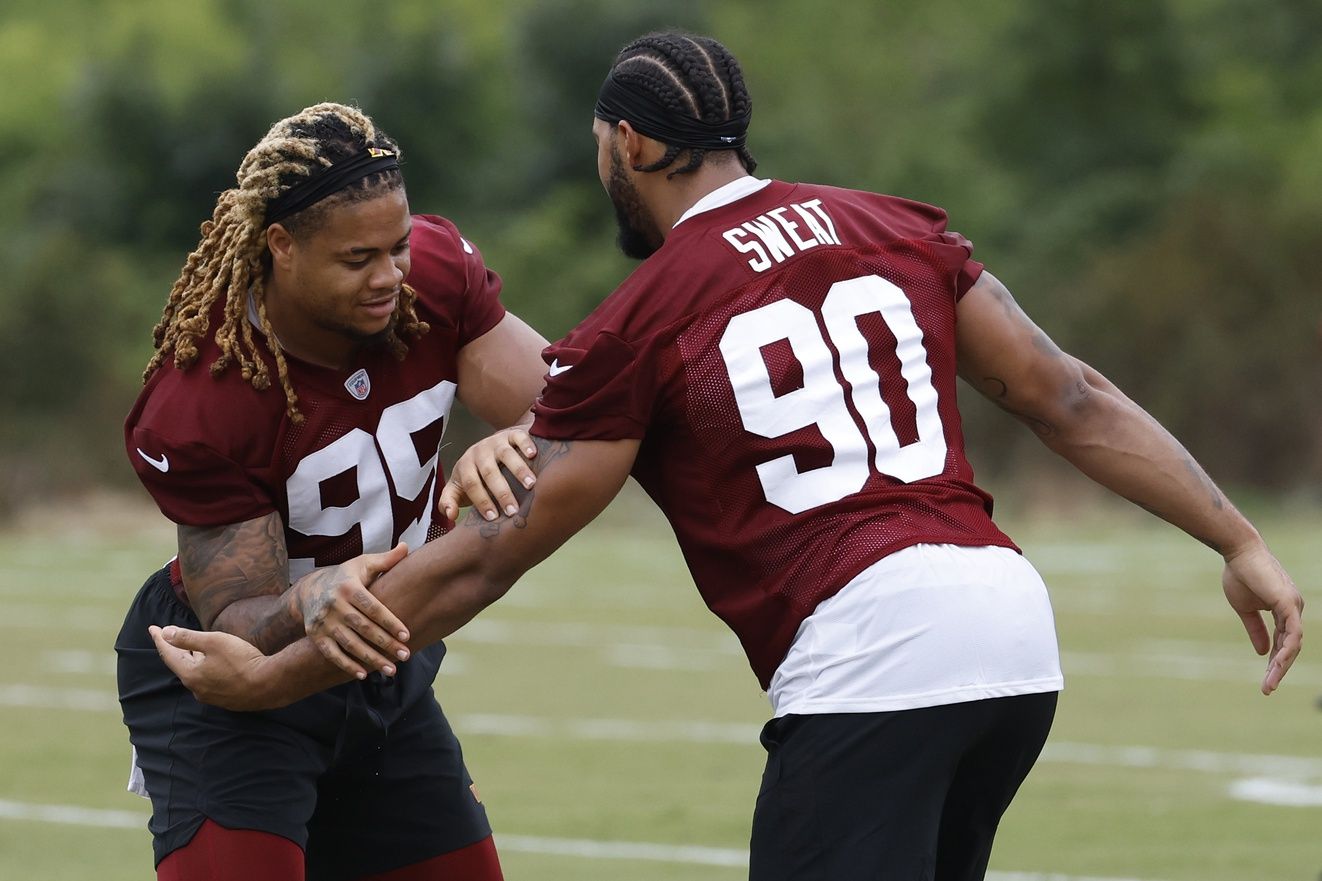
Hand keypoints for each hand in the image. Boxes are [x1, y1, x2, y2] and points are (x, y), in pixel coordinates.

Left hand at [150, 625, 277, 710]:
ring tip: (192, 649)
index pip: (169, 654)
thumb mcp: (214, 642)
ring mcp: (212, 696)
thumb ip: (187, 638)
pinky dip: (205, 669)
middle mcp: (197, 689)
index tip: (152, 628)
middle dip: (175, 650)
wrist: (269, 685)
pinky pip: (209, 682)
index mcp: (190, 674)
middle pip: (181, 665)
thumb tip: (165, 633)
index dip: (160, 639)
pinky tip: (213, 664)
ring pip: (196, 675)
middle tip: (169, 637)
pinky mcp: (226, 699)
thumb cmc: (241, 660)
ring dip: (191, 660)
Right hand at [294, 543, 410, 679]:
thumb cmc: (345, 577)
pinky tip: (363, 675)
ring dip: (370, 659)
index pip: (373, 608)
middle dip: (385, 644)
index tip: (407, 636)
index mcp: (349, 587)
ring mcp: (323, 622)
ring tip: (391, 670)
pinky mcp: (315, 636)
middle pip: (363, 628)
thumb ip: (386, 560)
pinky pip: (331, 654)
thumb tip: (407, 546)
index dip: (390, 622)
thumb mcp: (363, 564)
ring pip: (349, 644)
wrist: (309, 589)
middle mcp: (334, 605)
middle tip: (406, 656)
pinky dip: (346, 665)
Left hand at [439, 427, 537, 521]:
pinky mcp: (511, 434)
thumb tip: (450, 516)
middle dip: (501, 493)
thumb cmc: (476, 473)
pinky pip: (518, 436)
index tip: (493, 517)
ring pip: (506, 454)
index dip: (481, 501)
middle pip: (489, 472)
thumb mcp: (458, 485)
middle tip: (513, 510)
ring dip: (518, 470)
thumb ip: (449, 501)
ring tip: (530, 485)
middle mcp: (479, 452)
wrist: (490, 446)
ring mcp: (496, 441)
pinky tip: (534, 456)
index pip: (472, 484)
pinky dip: (526, 444)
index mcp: (465, 466)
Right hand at [1221, 543, 1303, 694]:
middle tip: (1267, 688)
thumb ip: (1255, 629)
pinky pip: (1292, 633)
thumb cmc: (1240, 574)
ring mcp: (1294, 606)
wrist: (1238, 552)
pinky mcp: (1288, 603)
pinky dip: (1285, 650)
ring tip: (1268, 683)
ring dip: (1281, 666)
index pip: (1284, 641)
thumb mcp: (1245, 608)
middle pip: (1291, 646)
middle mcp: (1294, 610)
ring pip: (1293, 644)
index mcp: (1285, 610)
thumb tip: (1263, 652)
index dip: (1275, 660)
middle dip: (1279, 669)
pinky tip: (1276, 664)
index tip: (1265, 678)